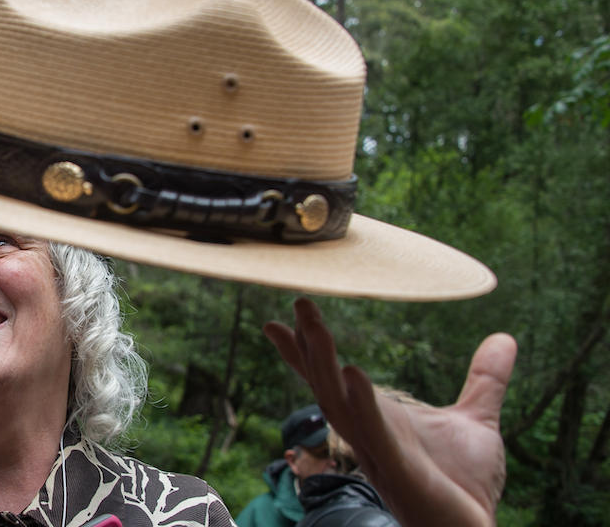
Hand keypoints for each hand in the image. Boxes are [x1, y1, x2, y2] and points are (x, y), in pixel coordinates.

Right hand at [263, 298, 516, 526]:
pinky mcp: (399, 471)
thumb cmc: (465, 485)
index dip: (305, 351)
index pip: (332, 379)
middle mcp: (366, 434)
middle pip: (326, 385)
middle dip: (310, 346)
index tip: (283, 317)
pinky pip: (373, 433)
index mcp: (377, 419)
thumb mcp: (477, 420)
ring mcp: (378, 453)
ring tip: (314, 326)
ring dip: (322, 365)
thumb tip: (504, 338)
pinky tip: (352, 370)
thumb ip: (484, 381)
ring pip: (337, 405)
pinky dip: (360, 403)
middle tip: (300, 302)